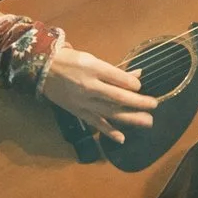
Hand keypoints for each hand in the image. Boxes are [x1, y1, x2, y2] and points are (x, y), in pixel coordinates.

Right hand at [39, 45, 157, 143]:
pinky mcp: (79, 111)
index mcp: (93, 68)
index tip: (141, 87)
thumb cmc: (70, 61)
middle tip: (154, 105)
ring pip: (110, 112)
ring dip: (130, 118)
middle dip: (138, 102)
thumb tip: (137, 76)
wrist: (43, 70)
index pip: (118, 78)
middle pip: (118, 97)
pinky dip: (108, 131)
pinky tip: (122, 138)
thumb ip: (114, 71)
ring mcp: (84, 101)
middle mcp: (89, 86)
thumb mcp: (92, 59)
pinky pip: (96, 123)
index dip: (132, 84)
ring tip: (148, 121)